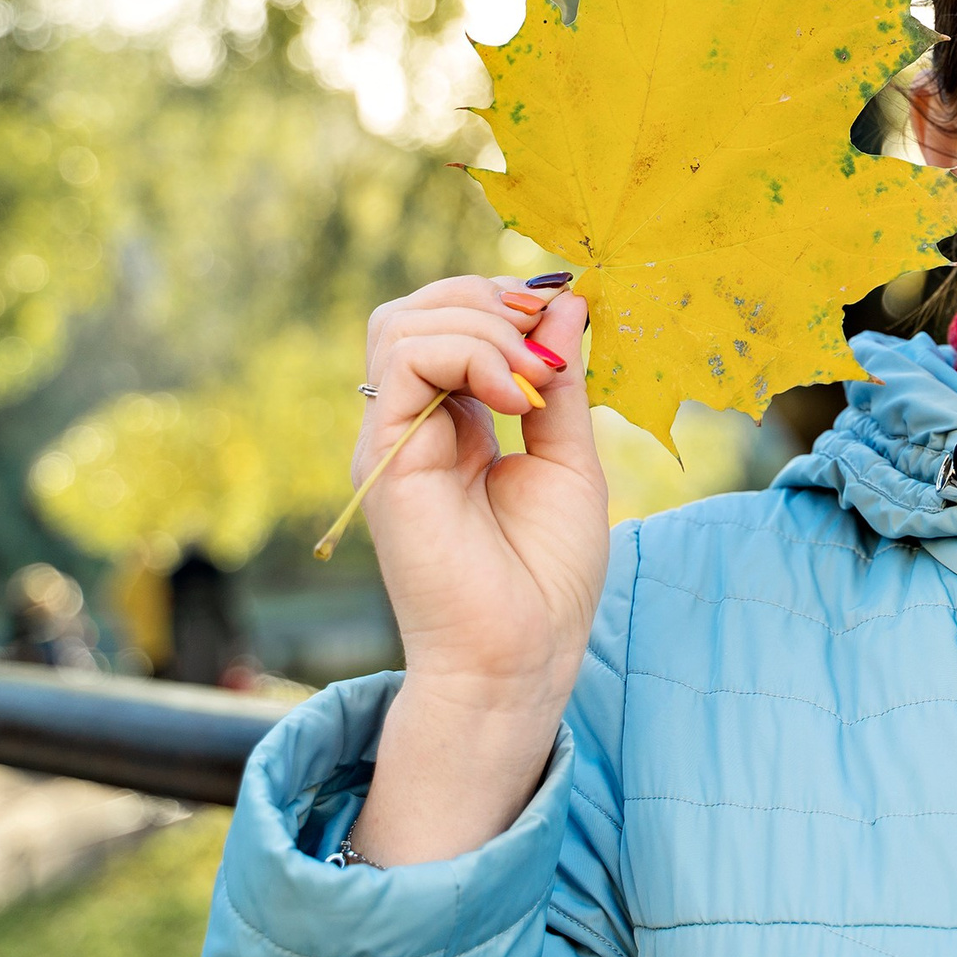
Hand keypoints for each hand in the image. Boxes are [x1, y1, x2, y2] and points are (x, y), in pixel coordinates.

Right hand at [349, 273, 607, 862]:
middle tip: (546, 339)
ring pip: (402, 323)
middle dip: (487, 299)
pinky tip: (516, 400)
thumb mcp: (570, 456)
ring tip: (534, 380)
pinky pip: (406, 361)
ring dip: (484, 327)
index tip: (563, 320)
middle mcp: (412, 425)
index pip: (448, 321)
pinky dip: (470, 355)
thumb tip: (566, 302)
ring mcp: (393, 440)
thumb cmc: (546, 576)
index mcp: (452, 423)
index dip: (502, 302)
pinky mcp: (386, 458)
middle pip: (414, 310)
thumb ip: (562, 381)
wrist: (520, 656)